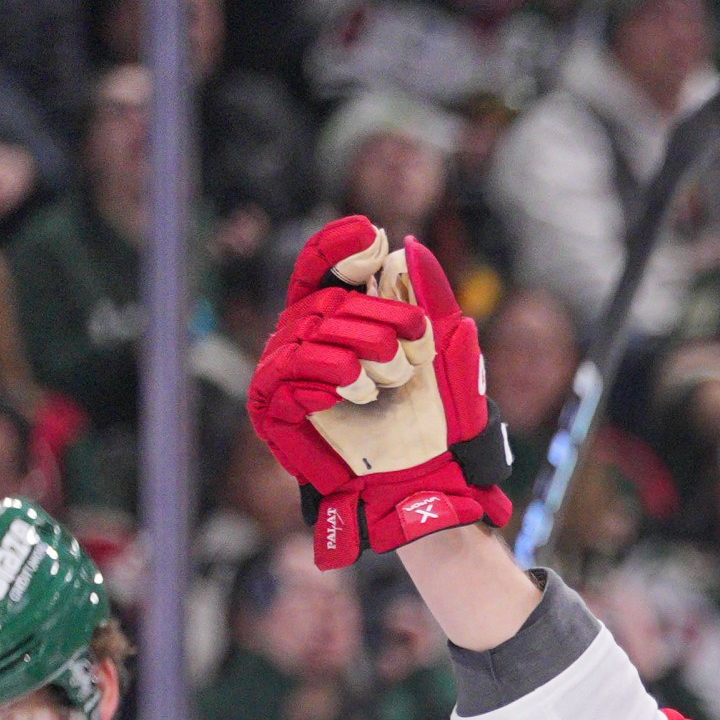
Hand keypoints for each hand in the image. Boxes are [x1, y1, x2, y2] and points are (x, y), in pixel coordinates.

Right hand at [247, 217, 511, 570]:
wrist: (424, 485)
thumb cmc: (433, 423)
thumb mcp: (445, 357)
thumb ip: (432, 301)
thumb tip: (412, 247)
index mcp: (340, 319)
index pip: (322, 264)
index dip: (340, 245)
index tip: (372, 235)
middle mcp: (306, 338)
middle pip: (327, 301)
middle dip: (376, 318)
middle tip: (413, 348)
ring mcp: (287, 373)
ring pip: (309, 332)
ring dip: (358, 350)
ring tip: (390, 380)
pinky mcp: (274, 409)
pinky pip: (288, 373)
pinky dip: (326, 375)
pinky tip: (357, 389)